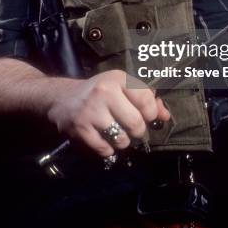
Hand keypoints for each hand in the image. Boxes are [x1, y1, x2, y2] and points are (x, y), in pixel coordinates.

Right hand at [47, 69, 169, 156]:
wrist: (63, 98)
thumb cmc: (99, 92)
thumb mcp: (121, 87)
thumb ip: (146, 99)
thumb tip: (165, 116)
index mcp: (118, 79)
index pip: (146, 99)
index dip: (150, 113)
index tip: (145, 115)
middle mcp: (104, 92)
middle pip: (136, 123)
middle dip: (138, 131)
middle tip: (131, 128)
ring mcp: (91, 111)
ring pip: (121, 139)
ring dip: (123, 141)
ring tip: (117, 133)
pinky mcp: (80, 129)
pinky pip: (105, 149)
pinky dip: (108, 149)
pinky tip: (104, 139)